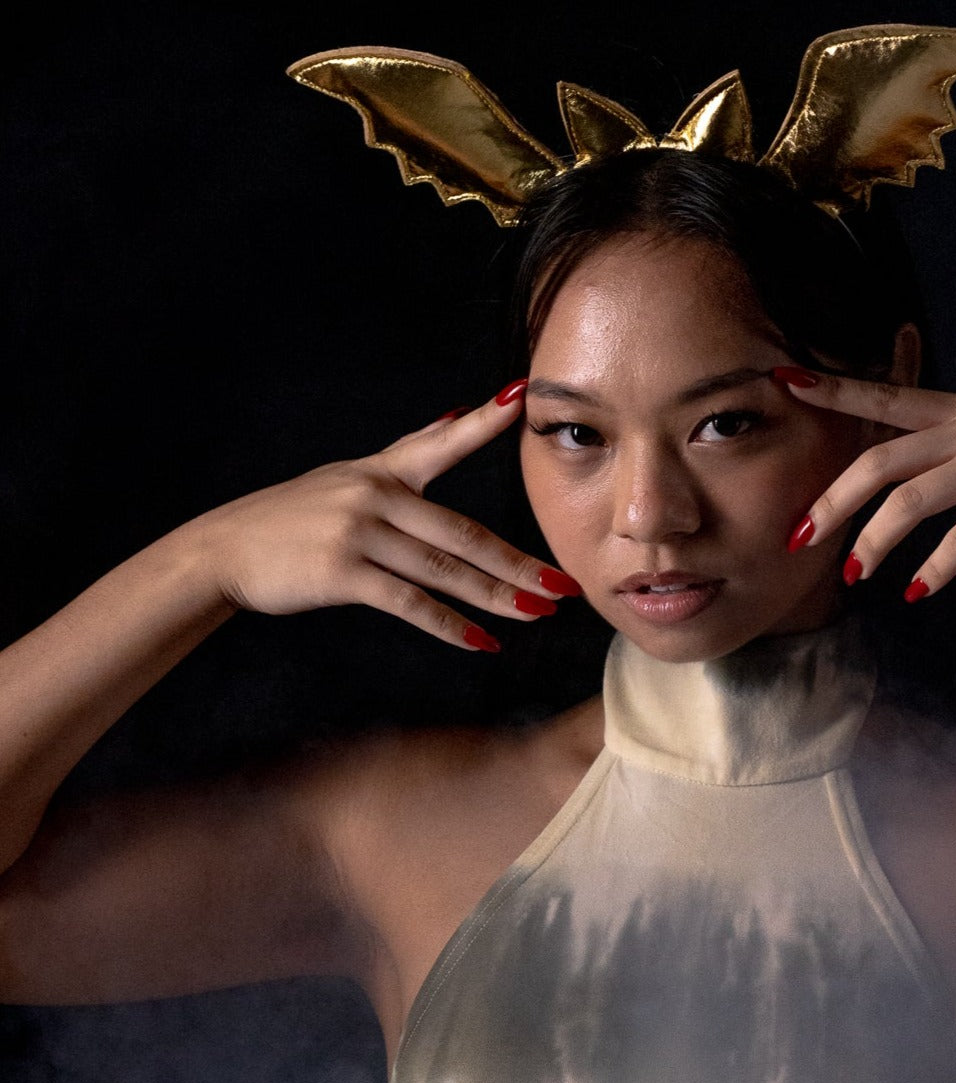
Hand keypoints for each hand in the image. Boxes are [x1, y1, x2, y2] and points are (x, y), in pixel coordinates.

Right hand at [179, 382, 578, 650]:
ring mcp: (359, 533)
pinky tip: (482, 643)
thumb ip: (404, 457)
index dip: (484, 422)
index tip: (522, 398)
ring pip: (445, 571)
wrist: (222, 550)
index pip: (442, 441)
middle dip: (518, 563)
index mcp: (381, 470)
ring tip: (537, 615)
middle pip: (464, 532)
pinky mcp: (343, 572)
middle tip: (563, 584)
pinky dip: (449, 626)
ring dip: (497, 597)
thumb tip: (455, 415)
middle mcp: (375, 495)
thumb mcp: (345, 478)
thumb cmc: (290, 519)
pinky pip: (410, 602)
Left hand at [779, 298, 955, 596]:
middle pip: (880, 460)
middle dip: (833, 500)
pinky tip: (915, 592)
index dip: (834, 391)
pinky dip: (936, 568)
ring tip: (852, 575)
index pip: (885, 395)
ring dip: (874, 542)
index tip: (785, 385)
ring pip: (911, 501)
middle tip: (800, 536)